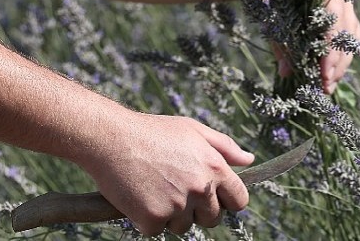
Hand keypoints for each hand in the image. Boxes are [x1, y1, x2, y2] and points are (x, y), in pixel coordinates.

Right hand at [79, 111, 254, 235]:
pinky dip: (147, 219)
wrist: (111, 138)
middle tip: (178, 191)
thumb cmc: (153, 131)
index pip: (239, 200)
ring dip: (172, 215)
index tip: (216, 199)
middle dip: (199, 210)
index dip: (228, 201)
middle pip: (212, 218)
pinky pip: (156, 230)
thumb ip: (225, 147)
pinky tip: (139, 196)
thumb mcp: (194, 130)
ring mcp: (177, 205)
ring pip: (183, 226)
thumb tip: (249, 160)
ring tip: (156, 188)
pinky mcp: (153, 218)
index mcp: (214, 168)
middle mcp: (200, 189)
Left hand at [274, 0, 359, 93]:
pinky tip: (332, 74)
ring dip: (342, 63)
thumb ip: (279, 39)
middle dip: (338, 63)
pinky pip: (348, 36)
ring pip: (350, 36)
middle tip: (326, 88)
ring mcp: (341, 1)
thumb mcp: (265, 8)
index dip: (330, 52)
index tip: (323, 76)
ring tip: (329, 87)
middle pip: (346, 32)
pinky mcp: (338, 12)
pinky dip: (342, 56)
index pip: (333, 22)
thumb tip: (287, 72)